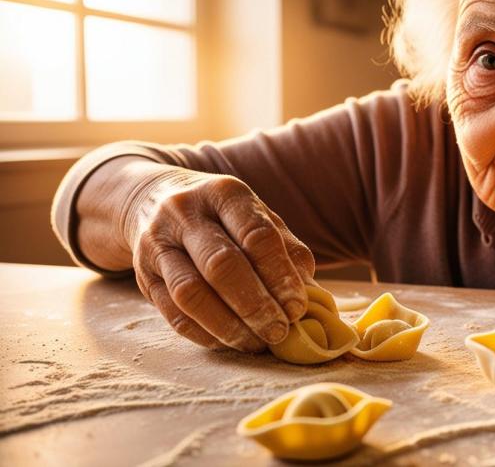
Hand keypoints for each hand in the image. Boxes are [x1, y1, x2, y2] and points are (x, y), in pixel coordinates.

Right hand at [126, 167, 313, 351]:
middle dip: (256, 306)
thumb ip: (287, 249)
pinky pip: (172, 313)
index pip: (257, 236)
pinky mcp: (143, 274)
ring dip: (228, 325)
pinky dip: (204, 334)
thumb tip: (309, 293)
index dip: (280, 276)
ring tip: (256, 342)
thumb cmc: (224, 215)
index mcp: (225, 192)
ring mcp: (157, 242)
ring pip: (191, 293)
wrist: (155, 199)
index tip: (297, 308)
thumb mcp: (258, 216)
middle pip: (222, 265)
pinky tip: (229, 342)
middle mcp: (185, 212)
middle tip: (279, 331)